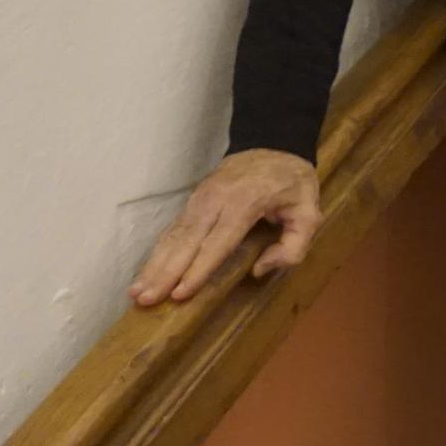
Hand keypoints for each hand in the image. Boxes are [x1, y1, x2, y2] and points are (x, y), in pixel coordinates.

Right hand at [131, 148, 323, 307]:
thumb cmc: (292, 184)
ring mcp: (200, 199)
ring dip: (154, 265)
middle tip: (146, 300)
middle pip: (187, 242)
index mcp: (245, 203)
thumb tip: (260, 270)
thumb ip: (294, 246)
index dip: (198, 270)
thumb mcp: (309, 212)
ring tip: (136, 292)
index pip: (218, 242)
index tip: (180, 293)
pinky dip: (157, 252)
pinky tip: (145, 272)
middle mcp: (216, 201)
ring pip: (174, 236)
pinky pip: (173, 230)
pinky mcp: (193, 201)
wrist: (273, 145)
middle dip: (165, 273)